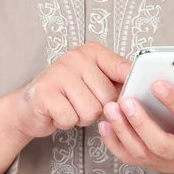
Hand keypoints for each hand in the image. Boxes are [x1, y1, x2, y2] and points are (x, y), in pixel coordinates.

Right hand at [10, 42, 130, 141]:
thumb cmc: (67, 94)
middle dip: (99, 108)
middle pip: (108, 96)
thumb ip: (116, 81)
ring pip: (91, 110)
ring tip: (70, 107)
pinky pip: (71, 118)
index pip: (123, 69)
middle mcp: (76, 57)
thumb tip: (142, 88)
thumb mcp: (95, 80)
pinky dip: (66, 122)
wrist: (30, 106)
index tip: (128, 97)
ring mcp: (58, 72)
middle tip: (82, 102)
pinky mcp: (44, 92)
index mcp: (93, 51)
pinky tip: (58, 112)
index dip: (128, 89)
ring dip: (82, 117)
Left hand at [99, 82, 173, 173]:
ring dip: (122, 130)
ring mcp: (166, 164)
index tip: (157, 83)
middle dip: (141, 122)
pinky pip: (129, 158)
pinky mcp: (150, 165)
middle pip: (160, 144)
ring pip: (141, 152)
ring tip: (111, 107)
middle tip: (126, 100)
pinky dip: (114, 143)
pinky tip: (104, 124)